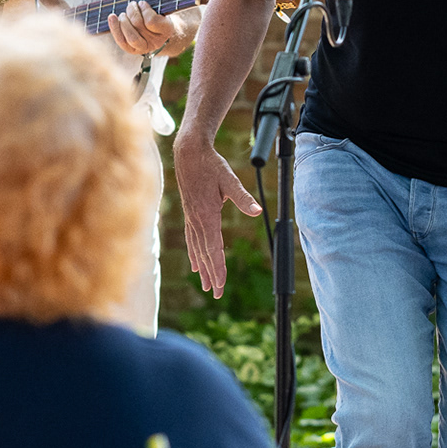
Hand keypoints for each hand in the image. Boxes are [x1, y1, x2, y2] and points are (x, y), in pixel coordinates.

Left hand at [107, 0, 193, 57]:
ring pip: (131, 37)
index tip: (143, 3)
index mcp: (167, 29)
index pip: (152, 22)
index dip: (145, 10)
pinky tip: (112, 17)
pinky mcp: (133, 50)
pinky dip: (115, 29)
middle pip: (139, 26)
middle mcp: (157, 42)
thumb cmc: (160, 9)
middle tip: (132, 5)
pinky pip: (122, 43)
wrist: (160, 30)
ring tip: (124, 13)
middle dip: (132, 12)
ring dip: (124, 22)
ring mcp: (145, 48)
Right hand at [171, 134, 261, 296]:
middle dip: (211, 274)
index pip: (214, 248)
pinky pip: (192, 240)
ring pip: (197, 249)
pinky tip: (195, 265)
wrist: (189, 154)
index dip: (218, 267)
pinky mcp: (190, 215)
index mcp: (207, 215)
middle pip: (205, 253)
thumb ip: (243, 197)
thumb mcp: (230, 179)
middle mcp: (197, 221)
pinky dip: (194, 254)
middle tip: (216, 294)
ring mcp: (192, 219)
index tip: (220, 284)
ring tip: (206, 285)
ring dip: (203, 268)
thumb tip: (258, 211)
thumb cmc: (211, 165)